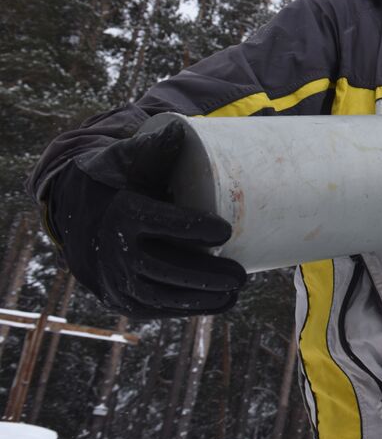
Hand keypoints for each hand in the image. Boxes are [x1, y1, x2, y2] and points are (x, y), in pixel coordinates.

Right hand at [46, 121, 246, 316]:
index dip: (191, 228)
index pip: (157, 222)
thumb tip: (180, 129)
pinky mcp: (123, 297)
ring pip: (161, 294)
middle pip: (164, 267)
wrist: (82, 217)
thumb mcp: (131, 159)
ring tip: (239, 288)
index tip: (226, 230)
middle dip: (205, 274)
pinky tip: (220, 303)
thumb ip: (156, 145)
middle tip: (242, 273)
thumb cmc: (121, 182)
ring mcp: (116, 278)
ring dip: (202, 297)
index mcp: (122, 211)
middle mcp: (115, 249)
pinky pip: (157, 308)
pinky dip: (189, 309)